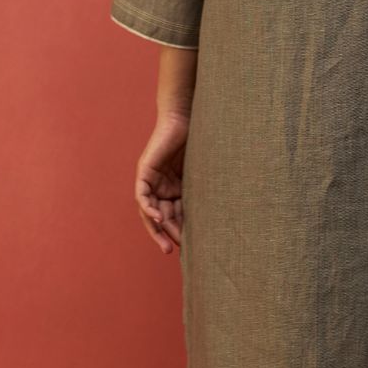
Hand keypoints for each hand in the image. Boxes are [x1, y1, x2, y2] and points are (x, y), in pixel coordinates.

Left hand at [134, 111, 191, 254]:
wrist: (188, 117)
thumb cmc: (201, 141)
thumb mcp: (203, 174)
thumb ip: (205, 191)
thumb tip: (225, 215)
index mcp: (177, 189)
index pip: (176, 215)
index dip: (181, 230)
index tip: (190, 246)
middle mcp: (162, 187)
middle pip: (162, 217)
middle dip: (168, 234)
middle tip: (174, 250)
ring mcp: (152, 180)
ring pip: (150, 210)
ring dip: (156, 228)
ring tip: (165, 244)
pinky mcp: (144, 171)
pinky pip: (142, 195)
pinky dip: (148, 208)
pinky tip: (157, 218)